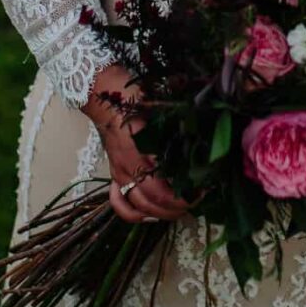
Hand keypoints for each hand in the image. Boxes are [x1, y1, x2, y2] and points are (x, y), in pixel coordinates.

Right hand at [82, 63, 190, 223]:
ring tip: (180, 209)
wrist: (102, 92)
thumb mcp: (160, 108)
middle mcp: (127, 168)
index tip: (202, 192)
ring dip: (160, 214)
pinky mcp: (114, 173)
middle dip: (176, 208)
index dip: (182, 198)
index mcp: (139, 153)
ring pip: (136, 208)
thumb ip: (177, 126)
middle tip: (198, 200)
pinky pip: (118, 202)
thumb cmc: (133, 97)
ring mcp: (118, 172)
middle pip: (151, 203)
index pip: (161, 191)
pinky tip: (150, 213)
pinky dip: (133, 214)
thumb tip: (203, 138)